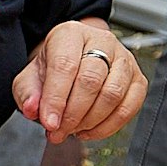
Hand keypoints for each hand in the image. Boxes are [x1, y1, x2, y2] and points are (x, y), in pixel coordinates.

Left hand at [13, 20, 145, 144]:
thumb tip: (33, 110)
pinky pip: (129, 107)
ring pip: (112, 94)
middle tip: (58, 131)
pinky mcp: (138, 79)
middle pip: (91, 80)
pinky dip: (108, 126)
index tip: (49, 122)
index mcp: (70, 34)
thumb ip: (27, 93)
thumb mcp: (30, 77)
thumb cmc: (52, 69)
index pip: (64, 66)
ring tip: (72, 130)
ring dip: (90, 120)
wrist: (74, 62)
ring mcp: (125, 59)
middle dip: (73, 113)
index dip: (56, 98)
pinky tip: (89, 131)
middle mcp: (102, 41)